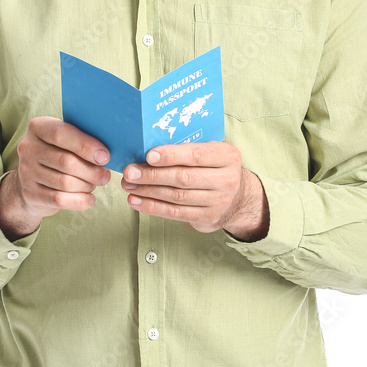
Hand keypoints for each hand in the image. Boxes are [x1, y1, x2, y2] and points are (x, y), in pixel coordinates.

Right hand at [0, 117, 109, 238]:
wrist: (32, 179)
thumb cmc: (58, 153)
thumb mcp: (65, 139)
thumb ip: (81, 139)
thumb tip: (106, 153)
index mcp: (38, 127)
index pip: (61, 134)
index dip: (86, 145)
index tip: (105, 156)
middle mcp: (27, 148)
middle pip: (66, 161)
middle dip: (91, 171)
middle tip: (104, 175)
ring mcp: (26, 172)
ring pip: (65, 182)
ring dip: (86, 185)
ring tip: (94, 184)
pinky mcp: (30, 193)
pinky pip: (59, 200)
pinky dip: (79, 201)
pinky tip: (89, 199)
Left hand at [120, 141, 244, 233]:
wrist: (238, 198)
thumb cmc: (215, 168)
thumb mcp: (212, 151)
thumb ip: (188, 149)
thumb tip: (149, 150)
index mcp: (227, 156)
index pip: (196, 155)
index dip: (171, 155)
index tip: (149, 156)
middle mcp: (226, 180)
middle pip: (183, 178)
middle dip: (152, 175)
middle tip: (131, 172)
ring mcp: (218, 202)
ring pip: (176, 196)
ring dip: (148, 191)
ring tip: (129, 186)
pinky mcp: (207, 218)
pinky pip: (175, 213)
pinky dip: (152, 207)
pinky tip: (136, 201)